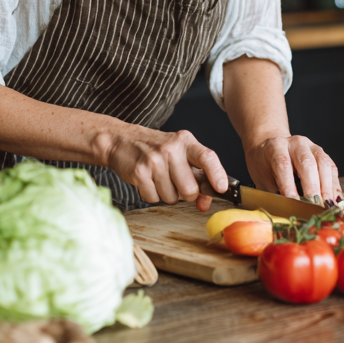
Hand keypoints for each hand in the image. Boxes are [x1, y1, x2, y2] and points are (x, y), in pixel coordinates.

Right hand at [101, 125, 227, 209]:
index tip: (222, 188)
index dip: (217, 174)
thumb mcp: (178, 153)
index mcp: (185, 141)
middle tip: (176, 183)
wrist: (121, 139)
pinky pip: (153, 198)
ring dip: (166, 194)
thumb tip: (205, 203)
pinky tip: (147, 180)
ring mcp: (154, 160)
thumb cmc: (155, 149)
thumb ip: (195, 174)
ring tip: (158, 178)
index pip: (207, 157)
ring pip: (171, 198)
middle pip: (190, 189)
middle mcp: (171, 149)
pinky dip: (151, 195)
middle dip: (186, 194)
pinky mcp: (139, 172)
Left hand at [245, 135, 339, 202]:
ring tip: (326, 206)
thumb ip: (275, 194)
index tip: (294, 203)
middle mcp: (296, 143)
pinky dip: (334, 185)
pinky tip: (333, 199)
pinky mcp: (322, 154)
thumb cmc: (265, 166)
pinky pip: (332, 168)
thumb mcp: (263, 179)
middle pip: (307, 163)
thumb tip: (288, 213)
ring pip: (324, 164)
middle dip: (312, 188)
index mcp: (276, 147)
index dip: (289, 185)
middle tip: (315, 207)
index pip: (283, 165)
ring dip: (327, 188)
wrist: (269, 148)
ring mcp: (311, 147)